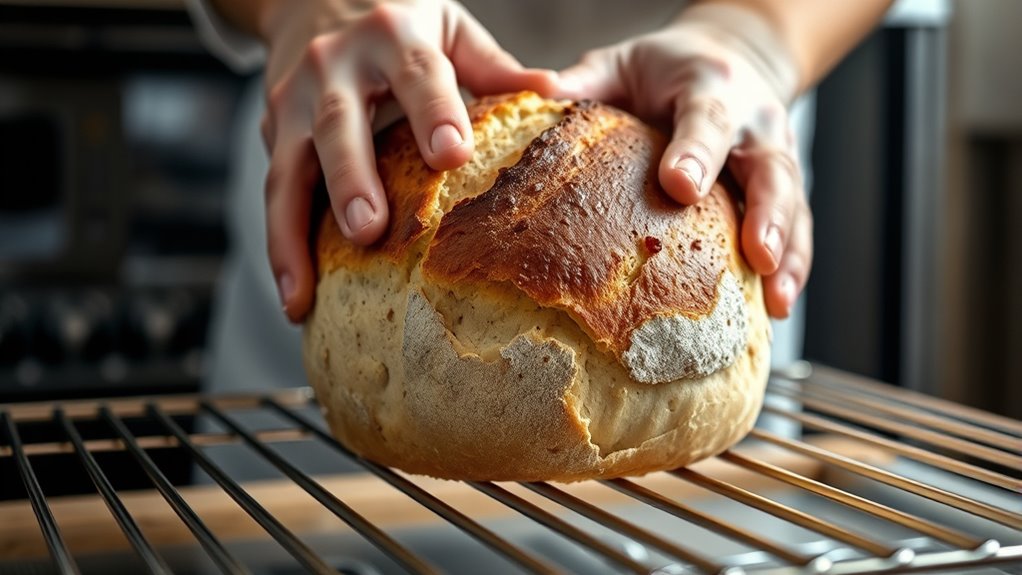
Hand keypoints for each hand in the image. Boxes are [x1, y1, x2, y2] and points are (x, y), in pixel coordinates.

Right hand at [260, 0, 555, 321]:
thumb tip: (558, 94)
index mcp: (393, 37)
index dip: (433, 112)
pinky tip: (294, 296)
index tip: (452, 156)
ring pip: (288, 170)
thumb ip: (493, 65)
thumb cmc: (398, 23)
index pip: (416, 74)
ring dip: (292, 233)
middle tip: (368, 230)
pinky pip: (275, 192)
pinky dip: (279, 245)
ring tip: (306, 290)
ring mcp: (294, 100)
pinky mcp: (274, 131)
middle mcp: (335, 65)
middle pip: (338, 125)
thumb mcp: (447, 29)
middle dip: (350, 178)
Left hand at [553, 5, 811, 318]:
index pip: (706, 119)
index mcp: (709, 87)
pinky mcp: (783, 188)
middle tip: (756, 254)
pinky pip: (797, 227)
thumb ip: (585, 81)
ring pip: (792, 204)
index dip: (696, 152)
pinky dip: (794, 265)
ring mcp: (775, 156)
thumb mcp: (621, 62)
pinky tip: (778, 304)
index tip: (680, 187)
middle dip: (765, 212)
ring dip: (787, 252)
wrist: (727, 60)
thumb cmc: (663, 71)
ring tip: (776, 300)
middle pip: (770, 168)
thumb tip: (535, 96)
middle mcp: (753, 123)